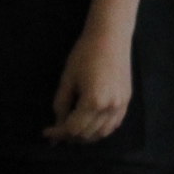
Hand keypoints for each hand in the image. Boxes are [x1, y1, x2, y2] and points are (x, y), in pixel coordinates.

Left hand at [45, 20, 134, 142]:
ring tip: (72, 130)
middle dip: (69, 136)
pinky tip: (90, 125)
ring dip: (85, 136)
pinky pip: (113, 125)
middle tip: (57, 130)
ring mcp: (120, 106)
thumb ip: (61, 104)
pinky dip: (100, 130)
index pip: (72, 129)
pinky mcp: (127, 101)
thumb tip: (57, 125)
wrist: (110, 37)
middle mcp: (109, 108)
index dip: (58, 133)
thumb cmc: (85, 54)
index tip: (46, 132)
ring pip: (101, 134)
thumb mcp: (68, 79)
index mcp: (93, 102)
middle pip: (86, 134)